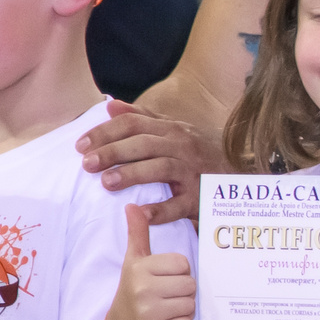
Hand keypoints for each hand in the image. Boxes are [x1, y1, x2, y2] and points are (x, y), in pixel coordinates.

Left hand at [77, 100, 222, 226]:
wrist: (239, 177)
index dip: (105, 132)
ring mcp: (192, 172)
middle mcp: (182, 147)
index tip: (80, 145)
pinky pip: (179, 204)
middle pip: (143, 144)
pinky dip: (160, 210)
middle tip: (87, 164)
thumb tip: (110, 106)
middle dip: (112, 152)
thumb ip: (142, 118)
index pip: (134, 124)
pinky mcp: (200, 198)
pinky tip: (140, 213)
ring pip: (161, 168)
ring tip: (106, 183)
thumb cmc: (199, 154)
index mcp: (172, 130)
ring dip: (132, 174)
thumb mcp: (174, 130)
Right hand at [107, 205, 194, 319]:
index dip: (178, 272)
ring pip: (190, 305)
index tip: (162, 279)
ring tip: (165, 311)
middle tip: (165, 297)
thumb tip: (132, 206)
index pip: (183, 264)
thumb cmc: (134, 290)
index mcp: (140, 268)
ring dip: (183, 310)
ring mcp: (147, 313)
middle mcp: (142, 289)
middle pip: (190, 285)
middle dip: (183, 292)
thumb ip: (138, 233)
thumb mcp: (135, 261)